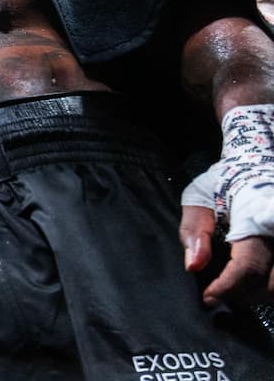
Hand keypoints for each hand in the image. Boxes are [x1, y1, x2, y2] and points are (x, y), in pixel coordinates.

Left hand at [179, 163, 273, 305]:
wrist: (255, 162)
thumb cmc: (223, 181)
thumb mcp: (199, 197)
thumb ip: (194, 230)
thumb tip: (194, 266)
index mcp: (258, 217)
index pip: (249, 267)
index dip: (228, 288)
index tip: (208, 297)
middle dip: (247, 296)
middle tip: (222, 292)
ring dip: (264, 293)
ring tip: (239, 287)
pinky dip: (271, 284)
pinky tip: (255, 281)